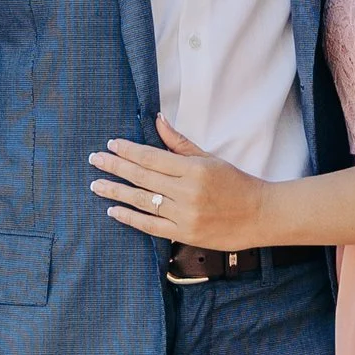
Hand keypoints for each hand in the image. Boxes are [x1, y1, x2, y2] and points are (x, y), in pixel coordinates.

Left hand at [91, 117, 271, 248]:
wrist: (260, 215)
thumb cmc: (236, 183)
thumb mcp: (210, 158)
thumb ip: (180, 143)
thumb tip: (157, 121)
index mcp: (193, 169)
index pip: (152, 157)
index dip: (129, 150)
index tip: (111, 145)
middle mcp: (186, 192)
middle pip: (142, 177)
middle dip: (115, 167)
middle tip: (94, 160)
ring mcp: (184, 215)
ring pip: (142, 201)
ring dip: (116, 192)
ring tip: (96, 185)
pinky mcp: (184, 234)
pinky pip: (150, 226)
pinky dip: (130, 218)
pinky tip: (113, 211)